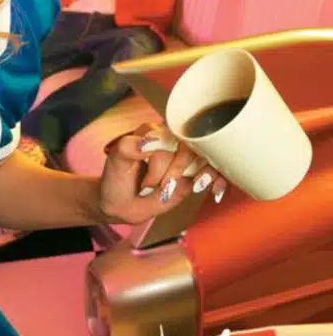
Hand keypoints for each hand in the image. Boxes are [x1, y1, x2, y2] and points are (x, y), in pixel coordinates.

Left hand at [97, 124, 226, 225]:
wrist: (120, 203)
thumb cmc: (116, 178)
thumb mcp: (115, 161)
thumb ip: (128, 147)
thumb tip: (148, 142)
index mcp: (153, 133)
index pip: (171, 133)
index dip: (169, 152)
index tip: (156, 168)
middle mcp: (171, 144)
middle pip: (191, 146)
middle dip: (177, 169)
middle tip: (161, 187)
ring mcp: (184, 160)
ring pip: (207, 158)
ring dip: (202, 174)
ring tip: (186, 188)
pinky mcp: (192, 177)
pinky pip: (214, 173)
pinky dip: (219, 181)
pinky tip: (214, 193)